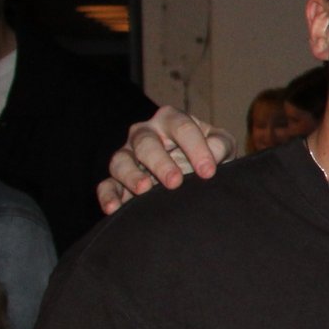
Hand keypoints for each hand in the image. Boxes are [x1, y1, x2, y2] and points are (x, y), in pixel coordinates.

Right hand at [97, 107, 233, 214]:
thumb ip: (220, 145)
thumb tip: (214, 153)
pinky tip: (114, 208)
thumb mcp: (221, 145)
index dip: (195, 148)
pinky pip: (106, 185)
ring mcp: (128, 155)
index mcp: (171, 120)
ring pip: (120, 161)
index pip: (182, 127)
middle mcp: (145, 134)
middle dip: (160, 162)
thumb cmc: (208, 154)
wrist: (196, 174)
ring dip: (130, 175)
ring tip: (144, 190)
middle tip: (175, 182)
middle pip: (146, 143)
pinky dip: (108, 196)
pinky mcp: (117, 179)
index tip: (208, 172)